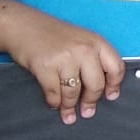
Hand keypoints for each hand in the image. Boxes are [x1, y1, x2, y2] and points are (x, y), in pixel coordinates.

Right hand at [6, 12, 124, 124]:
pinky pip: (54, 93)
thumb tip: (103, 85)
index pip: (116, 68)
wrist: (23, 26)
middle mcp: (84, 49)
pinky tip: (55, 104)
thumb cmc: (53, 34)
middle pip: (96, 84)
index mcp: (96, 42)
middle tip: (88, 111)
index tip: (111, 96)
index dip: (114, 85)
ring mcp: (65, 58)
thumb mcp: (81, 40)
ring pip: (73, 92)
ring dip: (70, 106)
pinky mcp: (45, 67)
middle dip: (91, 101)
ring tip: (69, 114)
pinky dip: (54, 102)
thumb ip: (94, 58)